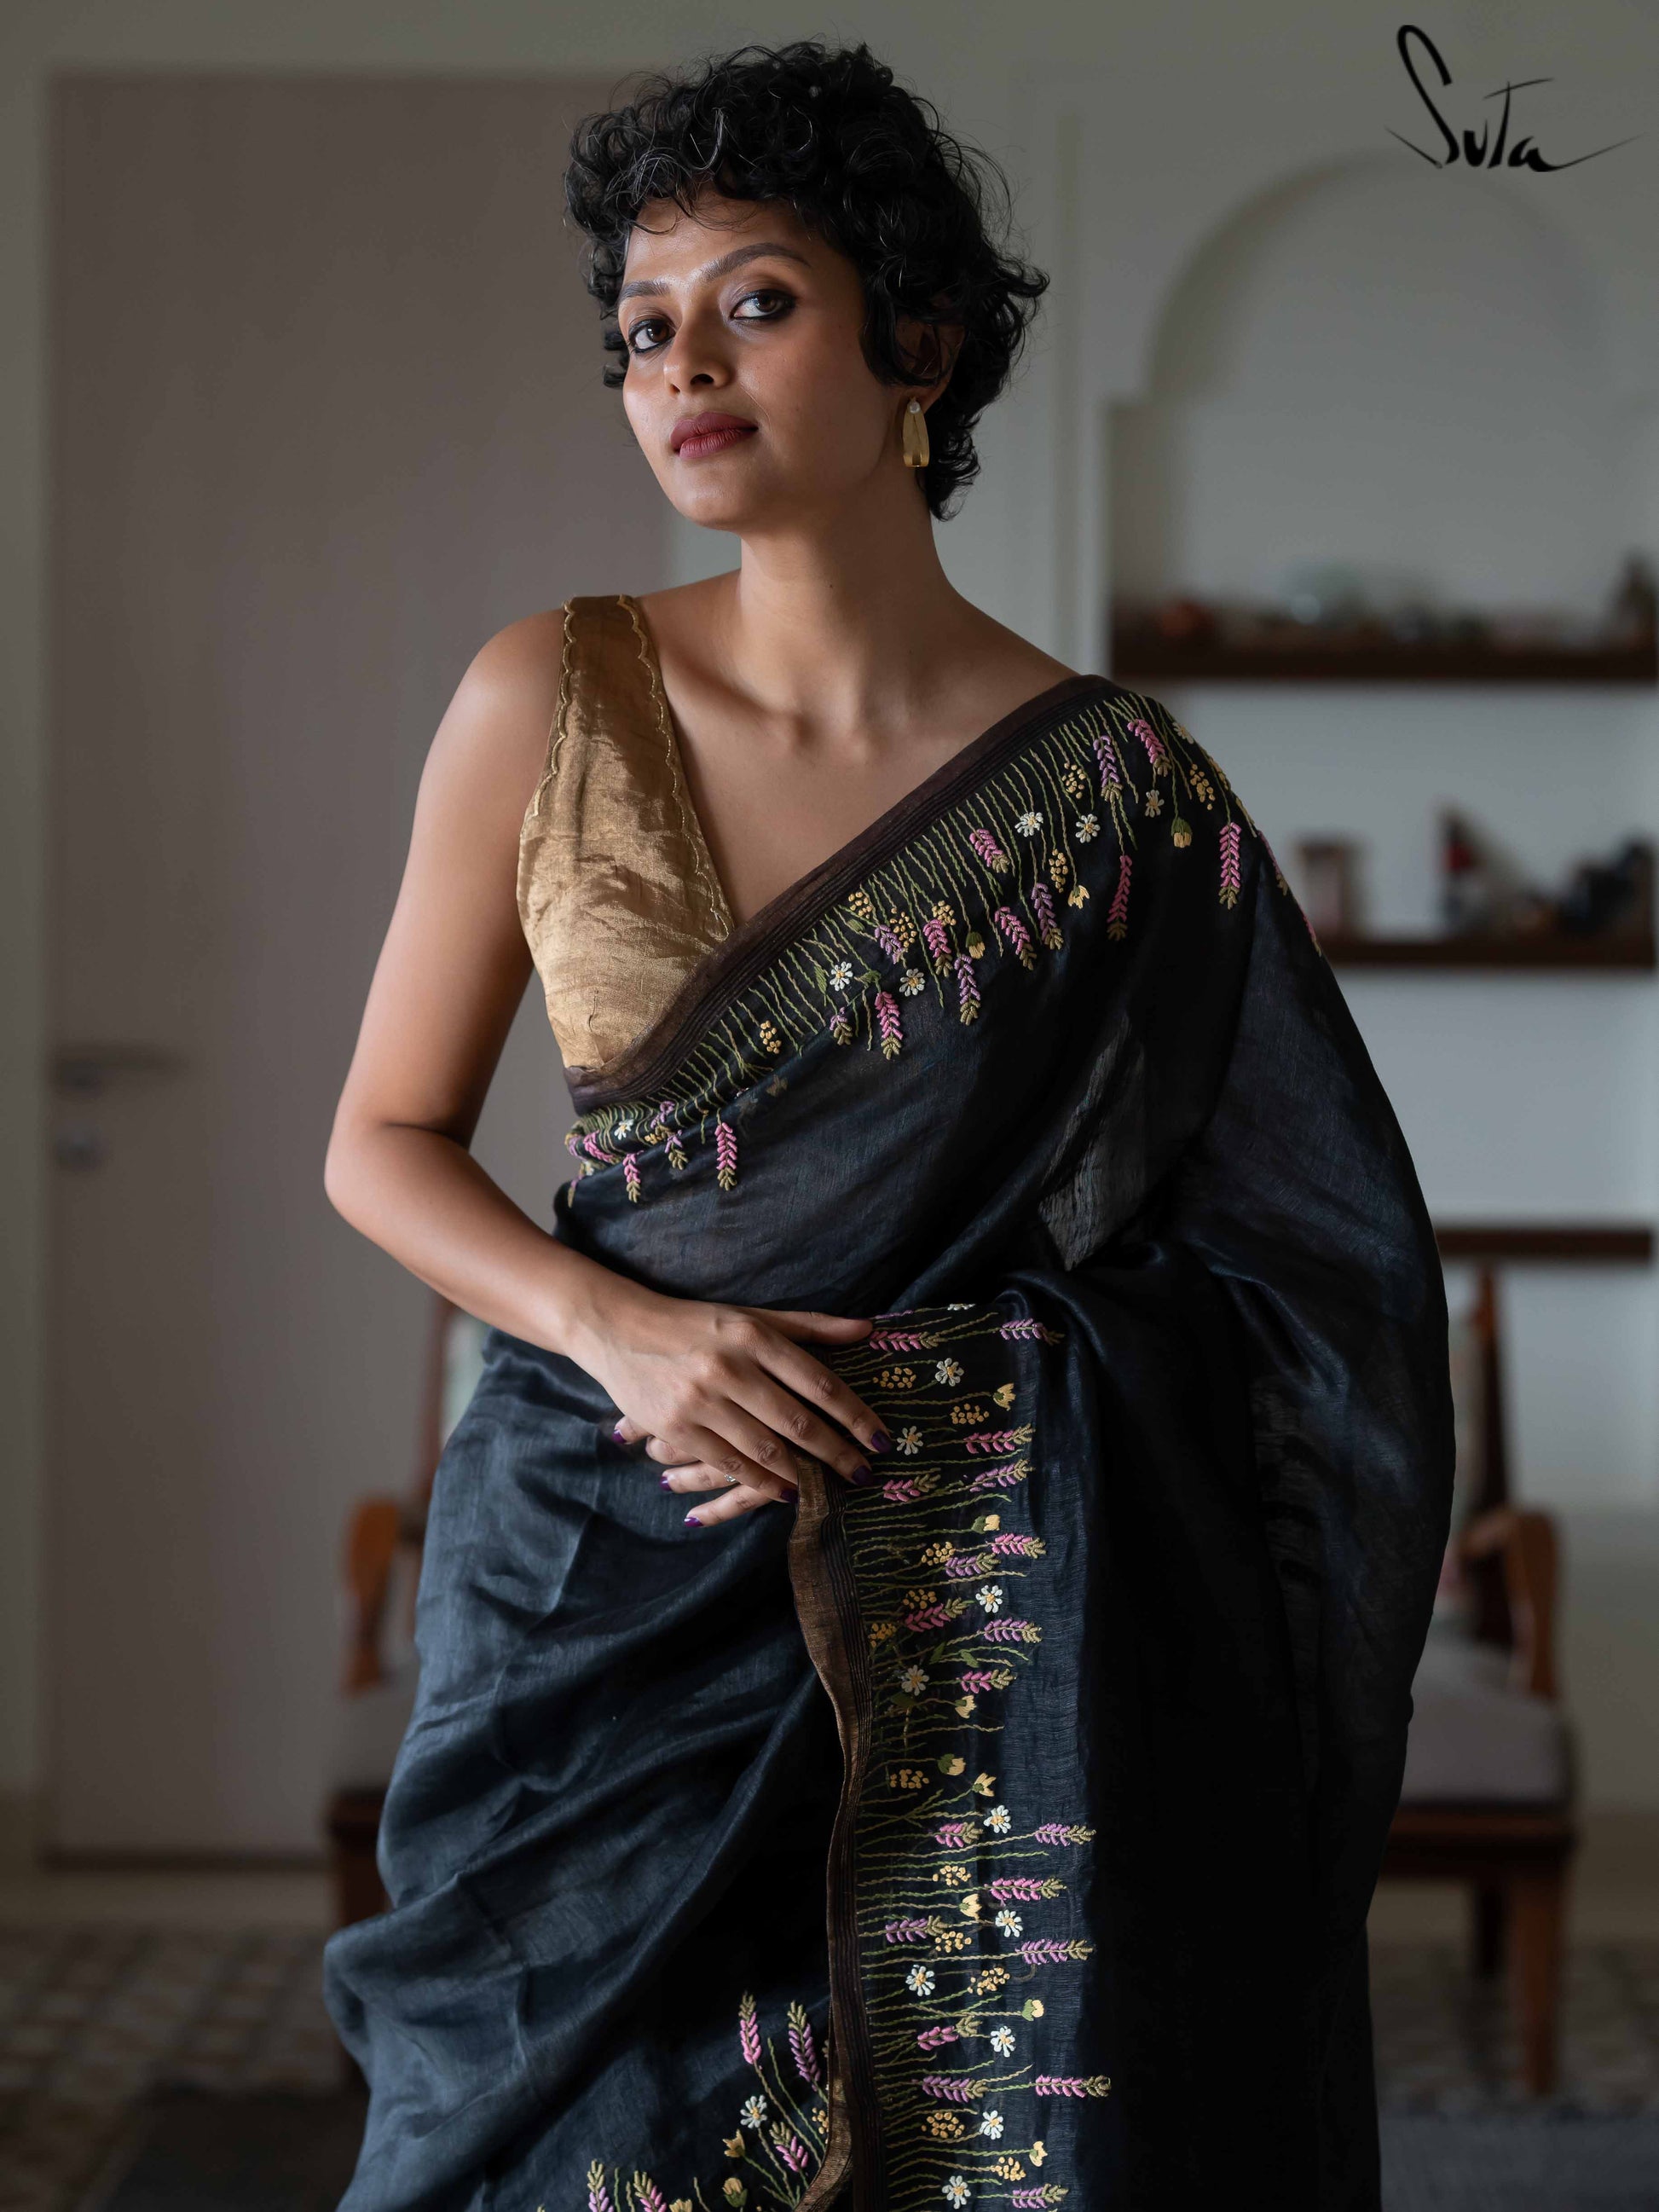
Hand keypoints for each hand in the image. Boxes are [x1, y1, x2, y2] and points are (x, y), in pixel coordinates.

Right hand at [569, 1287, 890, 1525]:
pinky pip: (730, 1463)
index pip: (819, 1382)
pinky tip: (785, 1490)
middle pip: (798, 1420)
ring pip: (766, 1448)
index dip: (855, 1415)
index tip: (881, 1438)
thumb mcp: (752, 1315)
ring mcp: (702, 1400)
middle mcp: (731, 1367)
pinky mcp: (676, 1427)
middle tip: (864, 1473)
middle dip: (838, 1452)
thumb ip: (810, 1326)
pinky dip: (762, 1481)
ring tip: (830, 1487)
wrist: (619, 1328)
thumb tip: (868, 1329)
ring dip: (804, 1473)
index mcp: (755, 1335)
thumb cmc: (695, 1322)